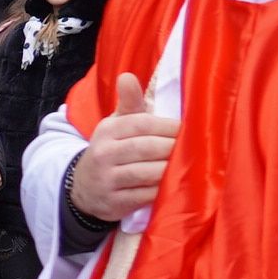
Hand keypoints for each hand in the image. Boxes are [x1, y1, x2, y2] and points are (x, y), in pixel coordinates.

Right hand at [72, 75, 178, 222]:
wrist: (84, 188)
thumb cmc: (110, 150)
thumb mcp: (115, 125)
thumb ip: (128, 102)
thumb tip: (127, 76)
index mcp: (108, 130)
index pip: (141, 124)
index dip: (167, 127)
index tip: (186, 129)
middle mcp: (104, 154)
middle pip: (146, 148)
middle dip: (172, 149)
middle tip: (193, 149)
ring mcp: (107, 180)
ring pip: (147, 173)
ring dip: (170, 170)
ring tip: (187, 166)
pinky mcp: (114, 202)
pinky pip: (145, 196)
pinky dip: (162, 191)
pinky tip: (174, 186)